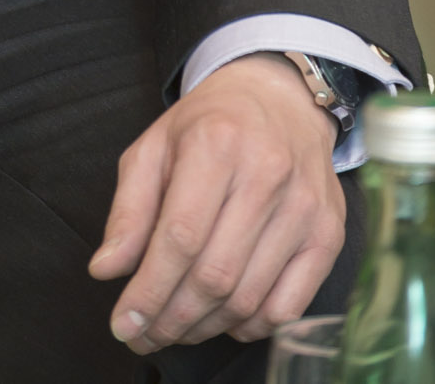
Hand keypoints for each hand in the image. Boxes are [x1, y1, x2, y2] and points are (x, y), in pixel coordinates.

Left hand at [88, 54, 346, 351]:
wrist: (282, 99)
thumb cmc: (211, 125)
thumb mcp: (156, 147)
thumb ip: (129, 209)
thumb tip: (106, 270)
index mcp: (217, 144)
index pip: (180, 238)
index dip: (149, 291)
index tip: (124, 323)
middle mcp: (267, 174)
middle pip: (214, 275)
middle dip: (171, 319)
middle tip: (145, 335)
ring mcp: (304, 207)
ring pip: (248, 298)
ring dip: (205, 328)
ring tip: (176, 328)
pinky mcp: (328, 234)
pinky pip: (288, 307)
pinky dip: (250, 326)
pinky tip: (224, 319)